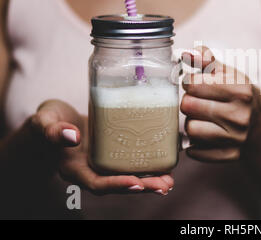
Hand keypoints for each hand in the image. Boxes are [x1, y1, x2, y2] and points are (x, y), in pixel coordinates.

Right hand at [29, 100, 173, 194]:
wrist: (54, 120)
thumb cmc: (47, 121)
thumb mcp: (44, 122)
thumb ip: (53, 130)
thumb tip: (72, 136)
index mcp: (74, 168)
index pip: (97, 183)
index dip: (117, 185)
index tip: (137, 183)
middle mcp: (91, 170)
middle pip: (118, 184)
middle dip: (143, 186)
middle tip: (165, 184)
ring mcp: (103, 162)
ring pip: (128, 175)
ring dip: (150, 179)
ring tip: (170, 179)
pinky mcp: (113, 152)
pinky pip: (132, 161)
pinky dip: (148, 163)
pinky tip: (165, 160)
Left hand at [181, 46, 256, 161]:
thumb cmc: (241, 95)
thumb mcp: (229, 73)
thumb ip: (207, 59)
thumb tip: (186, 54)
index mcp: (240, 90)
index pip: (194, 83)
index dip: (189, 82)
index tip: (194, 84)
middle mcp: (240, 114)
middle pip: (189, 106)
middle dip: (187, 101)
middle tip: (195, 101)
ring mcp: (237, 137)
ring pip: (191, 129)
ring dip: (190, 122)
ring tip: (199, 117)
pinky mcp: (230, 154)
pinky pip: (197, 151)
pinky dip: (194, 144)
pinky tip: (203, 134)